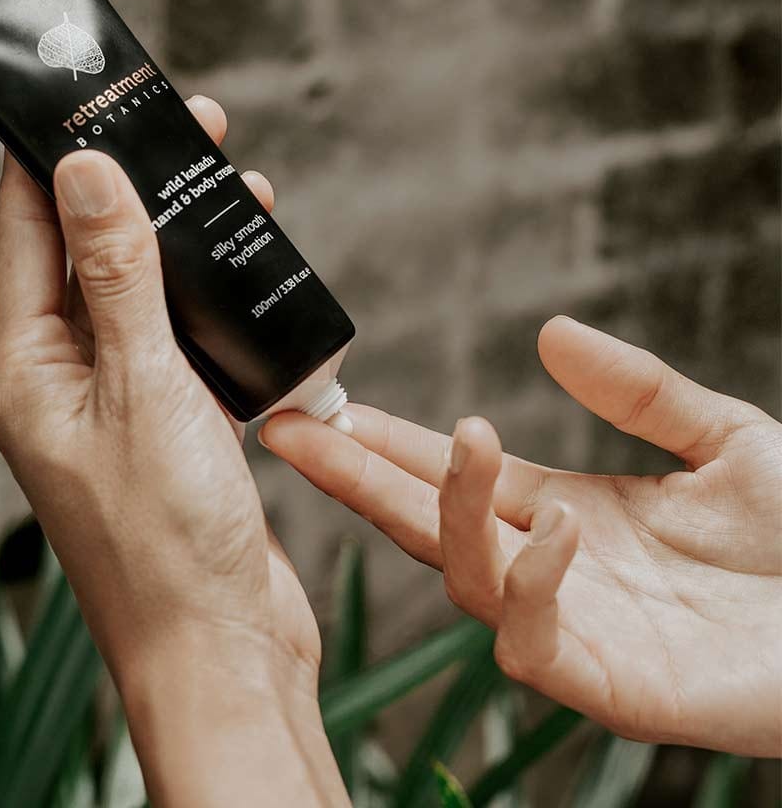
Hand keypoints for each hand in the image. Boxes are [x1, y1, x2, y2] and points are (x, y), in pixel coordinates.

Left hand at [0, 95, 348, 806]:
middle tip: (186, 122)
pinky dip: (211, 296)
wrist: (222, 646)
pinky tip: (248, 268)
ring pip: (143, 290)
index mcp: (28, 369)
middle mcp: (64, 378)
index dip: (55, 156)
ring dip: (181, 236)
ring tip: (233, 181)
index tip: (89, 92)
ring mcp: (119, 400)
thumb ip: (117, 278)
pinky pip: (181, 336)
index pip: (28, 230)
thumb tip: (83, 171)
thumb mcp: (146, 388)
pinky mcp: (171, 421)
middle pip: (90, 251)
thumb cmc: (170, 539)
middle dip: (135, 183)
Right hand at [261, 316, 781, 755]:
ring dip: (449, 509)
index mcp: (565, 510)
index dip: (388, 440)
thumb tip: (551, 330)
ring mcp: (571, 627)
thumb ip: (637, 390)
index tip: (329, 405)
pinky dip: (529, 579)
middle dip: (354, 475)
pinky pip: (528, 639)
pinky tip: (556, 524)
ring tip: (469, 442)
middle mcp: (550, 566)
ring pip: (463, 578)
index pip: (453, 473)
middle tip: (292, 429)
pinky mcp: (604, 684)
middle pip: (425, 522)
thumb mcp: (723, 438)